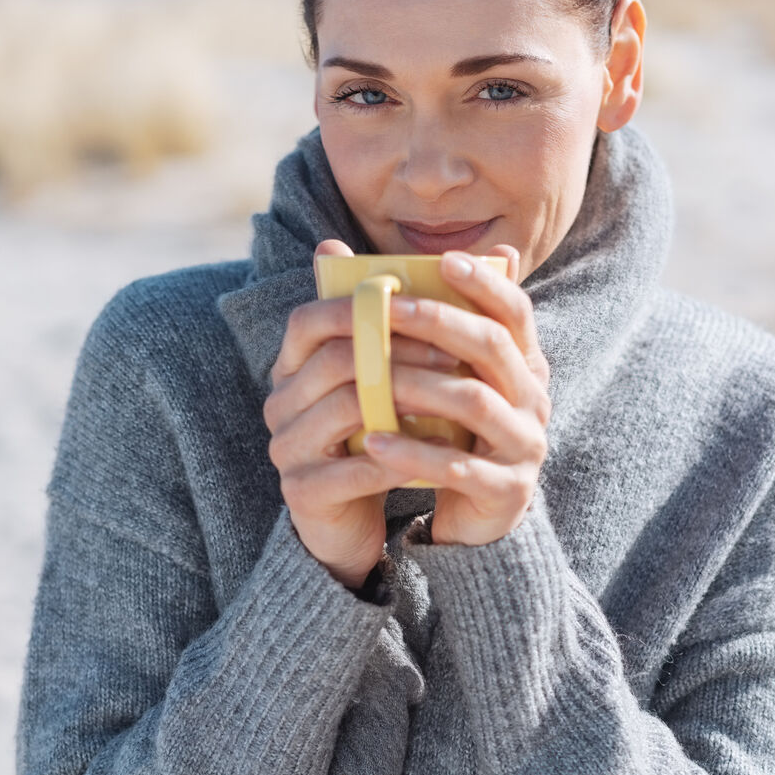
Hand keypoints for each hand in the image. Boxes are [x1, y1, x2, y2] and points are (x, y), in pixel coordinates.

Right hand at [263, 239, 464, 587]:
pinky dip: (402, 458)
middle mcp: (279, 402)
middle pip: (334, 360)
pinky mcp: (303, 493)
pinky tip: (440, 454)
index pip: (309, 319)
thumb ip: (417, 324)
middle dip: (397, 353)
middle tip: (452, 356)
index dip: (362, 308)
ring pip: (345, 409)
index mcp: (291, 367)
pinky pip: (355, 469)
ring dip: (405, 401)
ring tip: (453, 399)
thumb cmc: (375, 435)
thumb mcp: (388, 380)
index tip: (423, 306)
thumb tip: (495, 255)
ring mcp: (286, 449)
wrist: (349, 518)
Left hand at [361, 244, 552, 546]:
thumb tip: (362, 251)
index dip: (485, 283)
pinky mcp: (507, 491)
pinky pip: (459, 467)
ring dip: (420, 385)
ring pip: (475, 403)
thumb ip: (417, 322)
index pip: (515, 311)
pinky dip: (414, 454)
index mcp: (523, 364)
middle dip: (440, 321)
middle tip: (390, 308)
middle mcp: (533, 398)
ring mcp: (524, 445)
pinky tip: (373, 443)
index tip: (445, 260)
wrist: (474, 515)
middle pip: (493, 346)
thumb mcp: (440, 376)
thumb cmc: (450, 431)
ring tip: (373, 377)